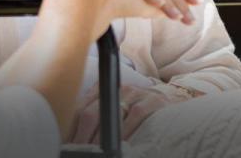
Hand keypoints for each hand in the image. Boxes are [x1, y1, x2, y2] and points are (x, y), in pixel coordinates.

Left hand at [71, 84, 189, 142]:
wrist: (172, 99)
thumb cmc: (140, 109)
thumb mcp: (116, 109)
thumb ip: (98, 118)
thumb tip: (76, 141)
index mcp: (103, 91)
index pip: (79, 108)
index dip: (71, 129)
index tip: (67, 146)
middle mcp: (116, 90)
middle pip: (91, 113)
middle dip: (83, 138)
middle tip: (81, 153)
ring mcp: (135, 94)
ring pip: (111, 116)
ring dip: (101, 139)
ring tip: (97, 153)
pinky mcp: (152, 101)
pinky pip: (135, 116)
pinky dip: (126, 132)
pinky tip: (120, 146)